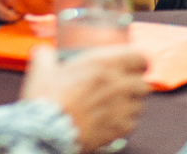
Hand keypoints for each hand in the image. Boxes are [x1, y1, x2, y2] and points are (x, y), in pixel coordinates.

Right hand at [22, 44, 148, 152]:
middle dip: (136, 84)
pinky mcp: (120, 129)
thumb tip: (46, 53)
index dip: (137, 60)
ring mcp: (120, 108)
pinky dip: (124, 122)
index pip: (137, 57)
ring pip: (140, 105)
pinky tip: (111, 120)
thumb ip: (47, 56)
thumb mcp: (43, 69)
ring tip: (116, 105)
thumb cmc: (48, 101)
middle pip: (143, 83)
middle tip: (125, 86)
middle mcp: (116, 84)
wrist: (48, 132)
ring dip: (130, 104)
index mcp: (101, 63)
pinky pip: (132, 124)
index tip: (134, 63)